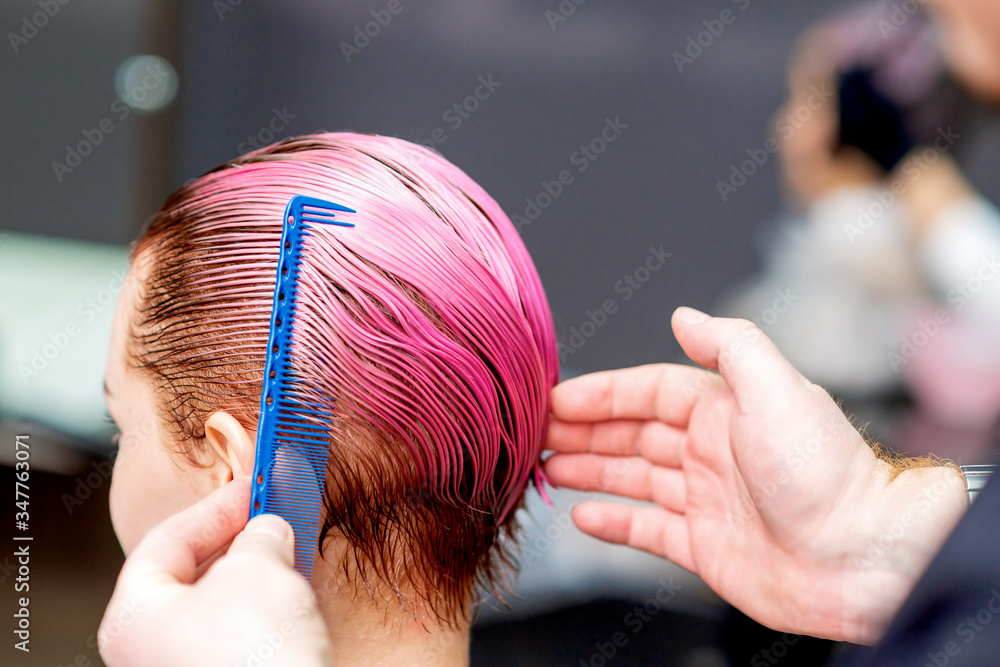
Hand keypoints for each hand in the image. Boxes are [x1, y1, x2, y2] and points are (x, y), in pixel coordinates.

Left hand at [99, 477, 331, 666]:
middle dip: (235, 543)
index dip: (214, 508)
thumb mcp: (258, 566)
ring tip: (289, 556)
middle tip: (272, 518)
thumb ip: (259, 535)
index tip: (250, 489)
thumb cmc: (255, 652)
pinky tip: (293, 603)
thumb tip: (268, 530)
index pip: (165, 542)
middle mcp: (147, 654)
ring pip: (215, 610)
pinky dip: (262, 613)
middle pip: (187, 578)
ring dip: (253, 577)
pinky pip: (236, 639)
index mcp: (133, 620)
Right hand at [544, 307, 967, 643]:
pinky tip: (584, 516)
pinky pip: (647, 530)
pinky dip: (614, 523)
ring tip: (548, 468)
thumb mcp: (777, 390)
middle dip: (585, 431)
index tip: (559, 399)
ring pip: (633, 478)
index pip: (649, 391)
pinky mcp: (706, 547)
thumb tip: (683, 315)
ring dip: (590, 470)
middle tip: (539, 434)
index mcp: (724, 410)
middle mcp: (711, 451)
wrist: (863, 560)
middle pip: (633, 434)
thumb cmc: (828, 474)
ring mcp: (706, 499)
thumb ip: (728, 347)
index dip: (602, 394)